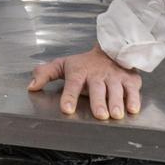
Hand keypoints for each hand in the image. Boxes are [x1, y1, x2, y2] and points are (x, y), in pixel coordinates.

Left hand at [28, 45, 142, 119]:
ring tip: (115, 115)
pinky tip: (132, 109)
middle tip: (100, 115)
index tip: (67, 109)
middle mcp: (97, 74)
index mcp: (79, 72)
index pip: (73, 84)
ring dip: (116, 102)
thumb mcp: (63, 65)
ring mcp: (114, 77)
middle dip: (99, 101)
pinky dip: (134, 99)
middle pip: (97, 88)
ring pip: (116, 90)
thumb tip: (31, 86)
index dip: (70, 96)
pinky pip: (133, 89)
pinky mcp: (130, 80)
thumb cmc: (84, 63)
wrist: (110, 49)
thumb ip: (45, 74)